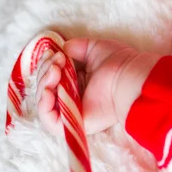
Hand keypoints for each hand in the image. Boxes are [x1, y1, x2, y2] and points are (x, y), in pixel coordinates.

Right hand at [36, 38, 160, 135]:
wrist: (129, 77)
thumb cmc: (118, 62)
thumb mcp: (93, 47)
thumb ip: (75, 47)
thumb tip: (60, 49)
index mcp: (79, 81)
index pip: (53, 76)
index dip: (48, 65)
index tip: (54, 54)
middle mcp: (74, 97)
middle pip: (46, 88)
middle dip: (45, 72)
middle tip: (56, 62)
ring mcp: (72, 111)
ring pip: (44, 102)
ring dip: (43, 84)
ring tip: (55, 72)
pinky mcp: (73, 123)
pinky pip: (49, 120)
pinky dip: (43, 105)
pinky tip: (50, 91)